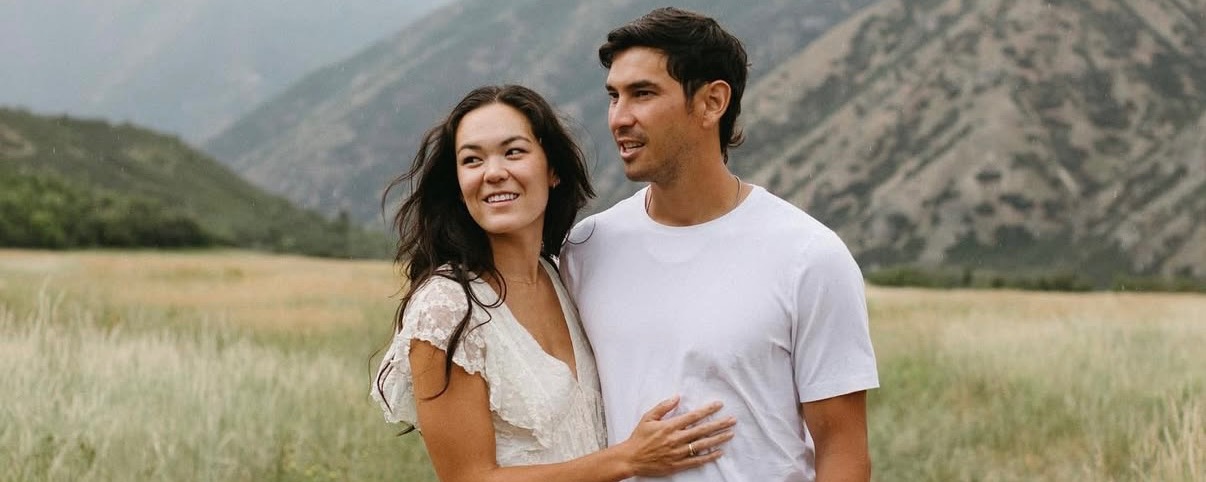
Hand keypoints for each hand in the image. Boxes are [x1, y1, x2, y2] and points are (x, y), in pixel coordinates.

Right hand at [616, 396, 735, 476]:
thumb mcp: (648, 418)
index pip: (693, 416)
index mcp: (670, 426)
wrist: (631, 458)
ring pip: (703, 445)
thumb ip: (663, 407)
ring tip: (730, 434)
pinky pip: (697, 461)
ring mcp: (678, 453)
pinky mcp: (678, 464)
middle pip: (702, 430)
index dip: (708, 410)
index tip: (719, 405)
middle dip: (719, 424)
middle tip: (732, 420)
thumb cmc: (639, 438)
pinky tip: (719, 452)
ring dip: (718, 439)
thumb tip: (676, 397)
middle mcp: (676, 439)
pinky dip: (709, 457)